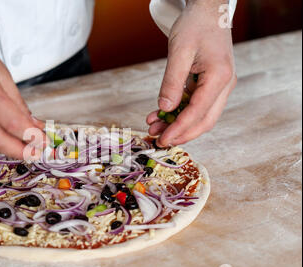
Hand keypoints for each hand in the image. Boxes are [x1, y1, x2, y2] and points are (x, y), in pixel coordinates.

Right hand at [0, 19, 44, 158]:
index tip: (45, 144)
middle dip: (20, 151)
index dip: (31, 137)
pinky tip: (3, 141)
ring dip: (6, 149)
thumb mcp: (0, 70)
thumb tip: (33, 126)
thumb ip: (17, 102)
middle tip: (37, 155)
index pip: (12, 122)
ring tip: (24, 150)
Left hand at [146, 0, 236, 146]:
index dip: (179, 129)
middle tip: (159, 141)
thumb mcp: (179, 52)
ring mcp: (219, 86)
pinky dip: (179, 112)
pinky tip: (161, 115)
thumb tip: (165, 109)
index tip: (162, 140)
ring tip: (154, 128)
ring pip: (200, 115)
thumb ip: (172, 82)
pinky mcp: (211, 85)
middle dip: (181, 133)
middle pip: (204, 121)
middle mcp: (224, 85)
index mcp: (219, 77)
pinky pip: (196, 105)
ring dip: (178, 125)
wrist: (208, 10)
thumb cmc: (195, 25)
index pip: (198, 112)